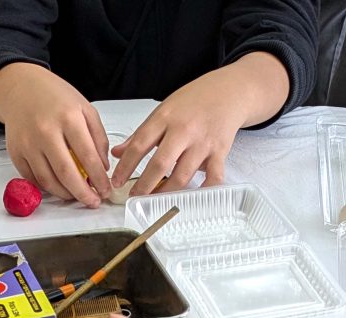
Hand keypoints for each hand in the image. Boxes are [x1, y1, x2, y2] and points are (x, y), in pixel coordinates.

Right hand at [0, 63, 111, 207]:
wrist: (21, 88)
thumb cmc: (54, 97)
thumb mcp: (84, 108)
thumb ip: (98, 137)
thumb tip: (102, 167)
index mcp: (68, 118)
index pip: (88, 157)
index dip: (99, 179)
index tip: (105, 190)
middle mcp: (46, 131)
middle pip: (66, 173)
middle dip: (83, 194)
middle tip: (92, 201)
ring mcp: (28, 143)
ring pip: (48, 181)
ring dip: (65, 194)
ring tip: (76, 195)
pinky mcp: (16, 152)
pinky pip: (33, 178)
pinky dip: (47, 187)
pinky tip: (58, 186)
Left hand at [111, 70, 244, 195]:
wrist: (228, 91)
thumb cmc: (194, 101)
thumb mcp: (163, 110)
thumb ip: (140, 134)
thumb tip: (117, 153)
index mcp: (165, 118)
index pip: (139, 144)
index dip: (125, 166)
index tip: (117, 181)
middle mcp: (183, 130)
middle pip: (160, 164)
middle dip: (144, 185)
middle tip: (135, 196)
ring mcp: (202, 142)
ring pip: (183, 175)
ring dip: (167, 192)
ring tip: (156, 199)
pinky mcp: (219, 152)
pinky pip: (212, 178)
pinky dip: (203, 191)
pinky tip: (192, 197)